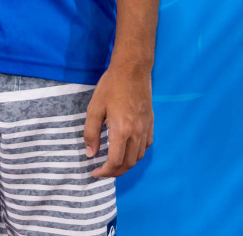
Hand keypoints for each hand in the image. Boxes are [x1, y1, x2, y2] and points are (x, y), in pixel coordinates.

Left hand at [84, 62, 152, 178]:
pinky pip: (146, 146)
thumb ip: (91, 132)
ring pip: (139, 157)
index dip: (105, 172)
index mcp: (121, 131)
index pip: (115, 162)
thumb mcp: (94, 108)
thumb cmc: (110, 87)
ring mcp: (146, 129)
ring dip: (126, 165)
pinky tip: (128, 150)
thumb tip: (91, 154)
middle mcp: (137, 134)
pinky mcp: (151, 123)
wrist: (132, 70)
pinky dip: (137, 154)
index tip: (94, 173)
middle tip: (102, 171)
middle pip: (129, 163)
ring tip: (113, 164)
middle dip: (115, 172)